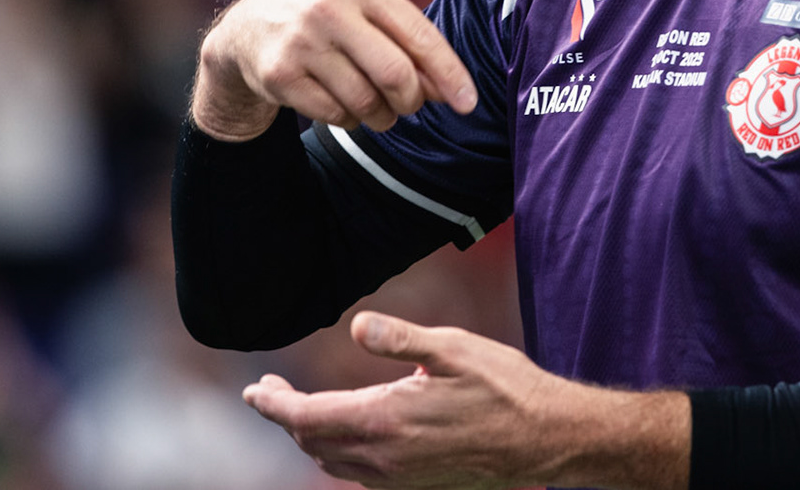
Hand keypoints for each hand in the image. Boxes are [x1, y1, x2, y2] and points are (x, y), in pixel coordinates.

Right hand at [193, 0, 477, 140]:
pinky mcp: (278, 74)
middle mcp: (329, 8)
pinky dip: (348, 120)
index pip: (419, 36)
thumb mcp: (364, 10)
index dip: (449, 75)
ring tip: (374, 107)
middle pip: (395, 75)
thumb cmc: (328, 18)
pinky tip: (340, 105)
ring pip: (365, 102)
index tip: (468, 105)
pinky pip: (335, 116)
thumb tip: (447, 90)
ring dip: (380, 116)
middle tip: (407, 106)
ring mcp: (300, 41)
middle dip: (410, 101)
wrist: (248, 25)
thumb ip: (406, 41)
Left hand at [244, 313, 688, 489]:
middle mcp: (384, 460)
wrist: (545, 439)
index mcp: (385, 422)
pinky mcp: (416, 485)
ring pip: (334, 462)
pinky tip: (352, 429)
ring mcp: (399, 478)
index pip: (306, 418)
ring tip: (306, 407)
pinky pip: (360, 473)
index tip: (254, 391)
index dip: (273, 406)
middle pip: (313, 443)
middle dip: (288, 417)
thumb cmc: (504, 388)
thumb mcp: (452, 348)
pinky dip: (341, 450)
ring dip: (312, 436)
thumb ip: (400, 339)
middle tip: (275, 390)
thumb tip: (356, 326)